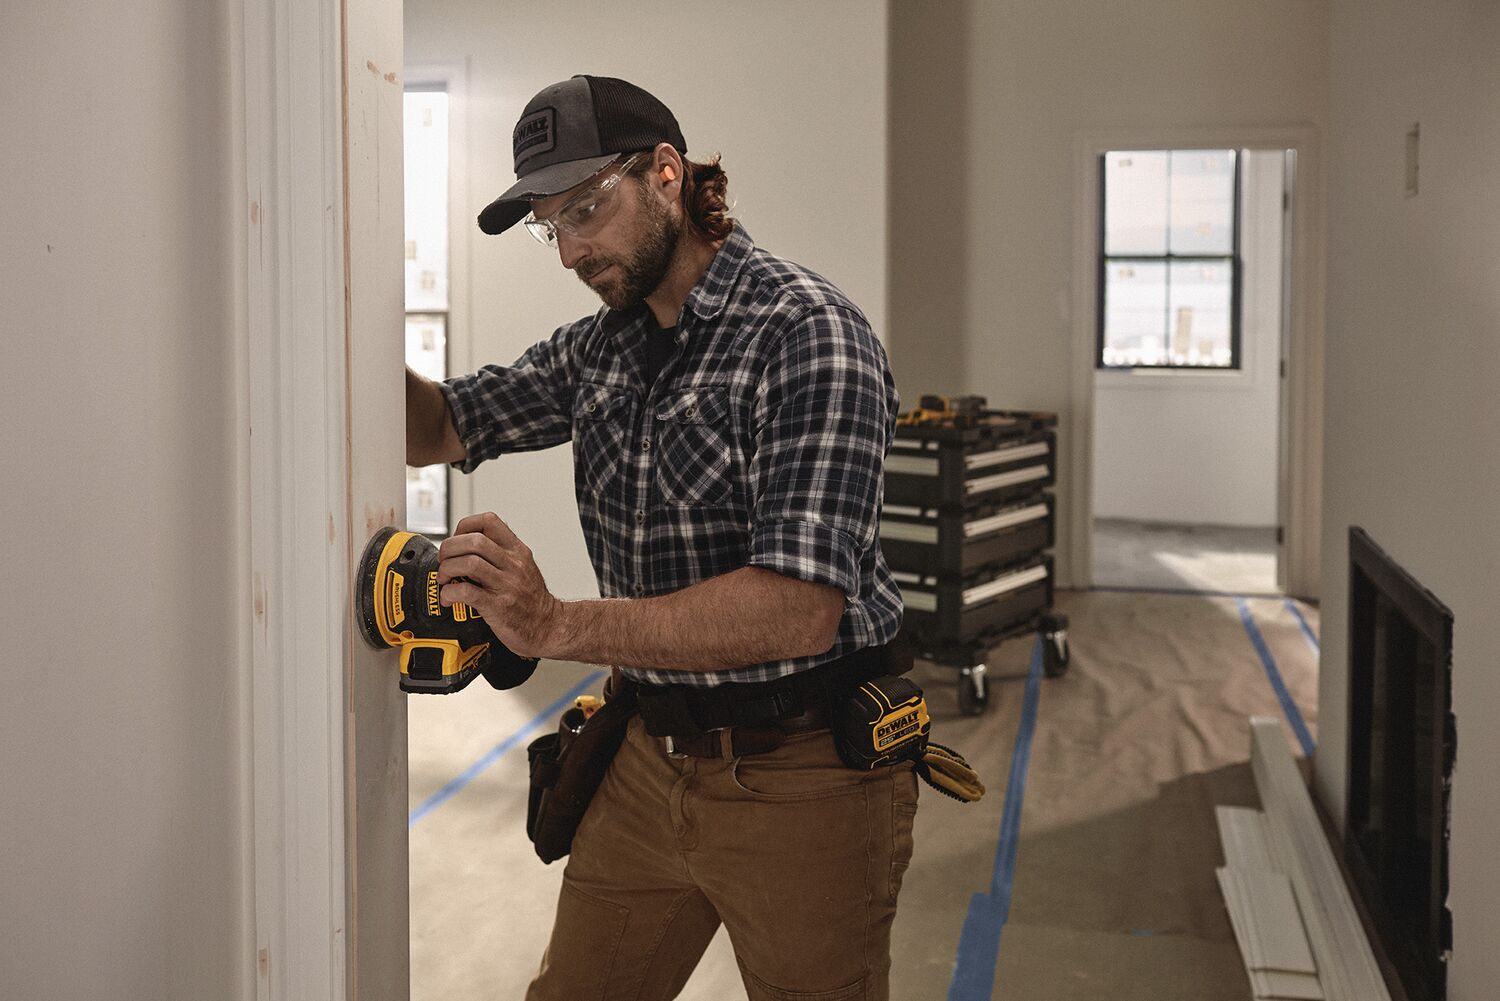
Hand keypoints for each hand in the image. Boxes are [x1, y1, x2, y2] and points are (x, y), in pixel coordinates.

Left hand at [436, 512, 563, 658]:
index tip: (457, 540)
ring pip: (468, 563)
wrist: (549, 627)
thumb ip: (501, 554)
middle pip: (474, 541)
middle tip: (444, 561)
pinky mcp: (497, 606)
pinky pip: (466, 592)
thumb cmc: (532, 601)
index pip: (489, 521)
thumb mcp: (524, 567)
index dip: (465, 526)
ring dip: (447, 569)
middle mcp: (513, 565)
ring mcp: (506, 585)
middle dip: (449, 548)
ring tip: (445, 579)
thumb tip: (468, 547)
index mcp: (518, 551)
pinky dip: (450, 592)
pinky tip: (448, 598)